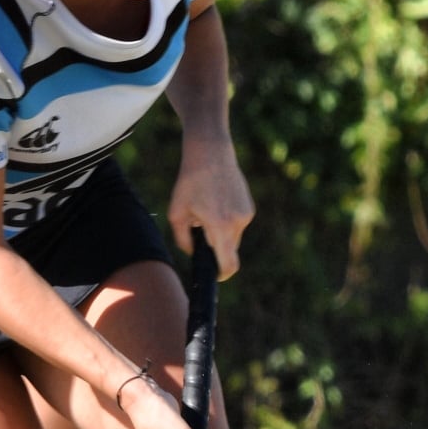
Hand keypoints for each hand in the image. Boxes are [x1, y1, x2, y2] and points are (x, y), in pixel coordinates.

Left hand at [166, 138, 253, 278]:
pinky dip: (226, 221)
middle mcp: (238, 222)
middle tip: (200, 230)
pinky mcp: (249, 207)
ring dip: (220, 232)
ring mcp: (246, 214)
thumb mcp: (177, 213)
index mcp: (220, 226)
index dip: (223, 274)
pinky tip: (215, 203)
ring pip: (233, 237)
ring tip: (207, 210)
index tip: (215, 275)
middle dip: (215, 247)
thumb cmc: (190, 182)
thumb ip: (183, 240)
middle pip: (229, 250)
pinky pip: (237, 224)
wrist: (210, 152)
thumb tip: (194, 253)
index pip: (229, 264)